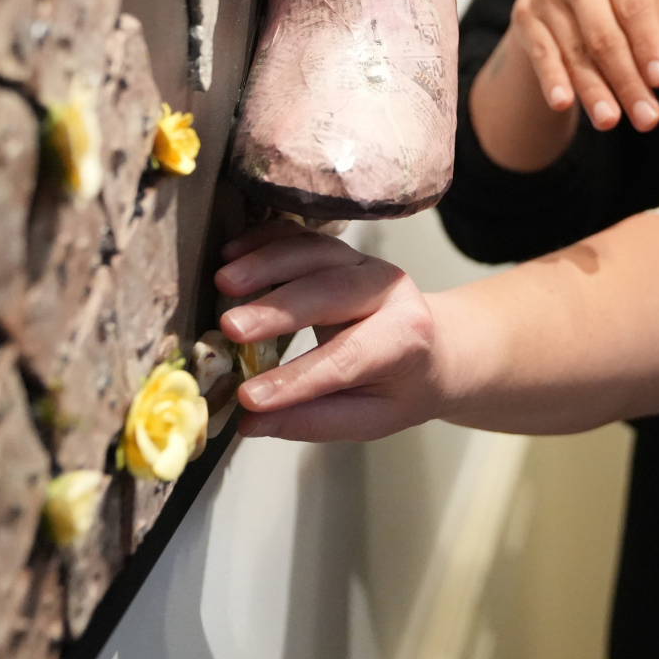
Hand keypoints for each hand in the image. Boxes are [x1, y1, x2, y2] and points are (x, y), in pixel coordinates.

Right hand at [215, 218, 441, 441]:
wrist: (435, 344)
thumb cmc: (400, 385)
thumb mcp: (371, 418)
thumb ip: (315, 420)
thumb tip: (250, 422)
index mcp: (405, 337)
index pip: (347, 358)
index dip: (297, 379)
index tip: (249, 397)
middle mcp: (388, 290)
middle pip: (332, 292)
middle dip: (278, 309)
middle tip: (231, 328)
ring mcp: (362, 262)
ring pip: (315, 253)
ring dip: (266, 264)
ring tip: (224, 282)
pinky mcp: (338, 249)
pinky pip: (302, 236)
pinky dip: (266, 239)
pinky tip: (232, 252)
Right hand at [511, 0, 658, 131]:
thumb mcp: (643, 2)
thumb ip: (658, 30)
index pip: (635, 8)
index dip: (648, 46)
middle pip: (604, 36)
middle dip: (627, 81)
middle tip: (647, 118)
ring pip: (574, 52)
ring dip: (593, 91)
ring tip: (610, 122)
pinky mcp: (524, 16)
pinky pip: (541, 54)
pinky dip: (552, 79)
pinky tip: (563, 104)